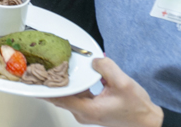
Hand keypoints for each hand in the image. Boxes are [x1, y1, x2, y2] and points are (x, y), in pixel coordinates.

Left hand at [46, 58, 163, 126]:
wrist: (148, 122)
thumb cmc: (137, 108)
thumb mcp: (123, 83)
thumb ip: (106, 68)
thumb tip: (94, 60)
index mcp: (87, 109)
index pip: (58, 98)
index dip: (43, 89)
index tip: (32, 80)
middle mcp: (83, 114)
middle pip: (59, 97)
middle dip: (49, 83)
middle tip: (39, 68)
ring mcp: (86, 114)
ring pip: (67, 97)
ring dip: (61, 84)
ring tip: (51, 68)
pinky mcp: (91, 111)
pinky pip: (76, 97)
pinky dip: (72, 87)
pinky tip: (71, 75)